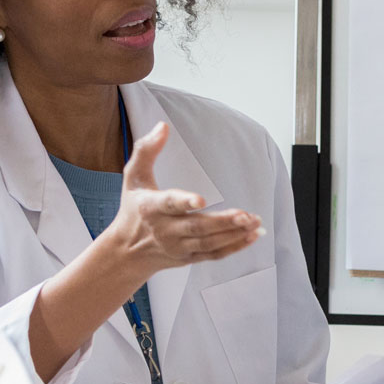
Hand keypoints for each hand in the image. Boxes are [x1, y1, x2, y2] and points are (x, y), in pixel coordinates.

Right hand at [104, 122, 263, 277]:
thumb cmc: (133, 208)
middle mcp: (166, 230)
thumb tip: (163, 126)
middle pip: (196, 228)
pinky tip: (252, 236)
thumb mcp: (133, 177)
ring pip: (208, 243)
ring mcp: (179, 247)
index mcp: (151, 208)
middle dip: (222, 222)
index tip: (201, 199)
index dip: (184, 202)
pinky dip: (234, 247)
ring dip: (234, 234)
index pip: (169, 204)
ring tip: (255, 222)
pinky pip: (213, 255)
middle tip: (246, 215)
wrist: (127, 251)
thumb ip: (146, 150)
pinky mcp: (189, 257)